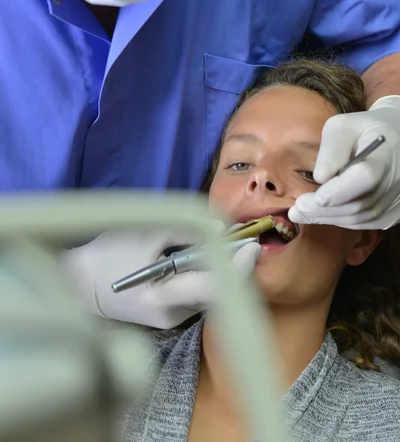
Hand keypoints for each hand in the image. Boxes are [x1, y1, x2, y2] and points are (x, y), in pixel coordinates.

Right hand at [62, 228, 260, 328]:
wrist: (81, 283)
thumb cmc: (109, 255)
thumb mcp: (145, 232)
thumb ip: (184, 229)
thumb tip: (219, 229)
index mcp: (163, 298)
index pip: (214, 287)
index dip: (237, 267)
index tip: (251, 245)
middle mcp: (173, 315)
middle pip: (218, 293)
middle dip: (234, 265)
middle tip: (244, 239)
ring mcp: (172, 319)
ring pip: (211, 294)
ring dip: (223, 269)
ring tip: (228, 243)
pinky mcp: (171, 315)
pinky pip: (199, 294)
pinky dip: (208, 275)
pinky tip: (208, 256)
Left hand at [288, 95, 399, 229]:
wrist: (393, 139)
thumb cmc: (362, 130)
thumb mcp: (342, 127)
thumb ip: (332, 149)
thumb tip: (321, 177)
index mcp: (384, 155)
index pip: (365, 178)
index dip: (338, 191)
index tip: (313, 197)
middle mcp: (395, 181)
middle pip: (358, 204)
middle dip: (323, 210)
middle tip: (296, 210)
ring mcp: (395, 200)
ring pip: (359, 218)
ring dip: (327, 218)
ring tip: (301, 213)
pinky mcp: (393, 212)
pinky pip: (363, 223)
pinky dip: (339, 220)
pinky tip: (321, 213)